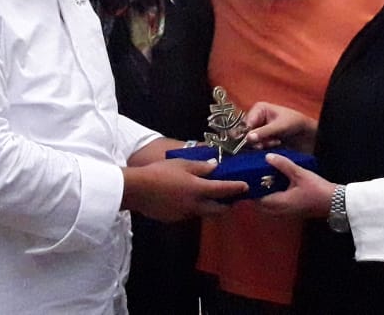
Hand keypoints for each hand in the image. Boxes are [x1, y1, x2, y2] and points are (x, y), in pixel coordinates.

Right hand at [121, 159, 246, 221]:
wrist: (137, 190)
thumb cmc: (160, 172)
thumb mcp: (182, 164)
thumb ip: (201, 167)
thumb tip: (215, 166)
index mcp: (198, 189)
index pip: (224, 190)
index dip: (236, 188)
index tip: (246, 186)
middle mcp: (195, 205)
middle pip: (219, 210)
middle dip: (228, 205)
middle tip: (232, 198)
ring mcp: (185, 214)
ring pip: (205, 213)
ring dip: (211, 207)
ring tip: (211, 198)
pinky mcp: (175, 219)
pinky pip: (190, 214)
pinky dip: (195, 208)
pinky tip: (188, 200)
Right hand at [243, 102, 317, 152]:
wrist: (306, 133)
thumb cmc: (295, 123)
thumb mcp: (279, 127)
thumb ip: (263, 132)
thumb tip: (248, 138)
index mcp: (259, 108)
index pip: (246, 123)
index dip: (249, 134)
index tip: (256, 141)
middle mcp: (256, 117)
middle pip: (246, 132)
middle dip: (258, 140)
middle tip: (269, 141)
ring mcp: (259, 127)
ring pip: (251, 140)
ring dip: (263, 143)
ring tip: (276, 141)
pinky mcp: (262, 136)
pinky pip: (257, 145)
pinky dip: (266, 146)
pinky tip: (276, 143)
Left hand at [257, 153, 334, 218]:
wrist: (334, 202)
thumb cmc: (317, 189)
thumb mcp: (300, 174)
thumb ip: (283, 165)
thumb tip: (268, 156)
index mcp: (279, 203)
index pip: (256, 199)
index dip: (251, 190)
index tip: (247, 179)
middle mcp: (279, 211)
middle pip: (260, 205)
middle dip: (256, 193)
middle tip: (254, 178)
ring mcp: (286, 214)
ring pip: (268, 207)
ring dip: (264, 196)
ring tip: (264, 181)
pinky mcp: (292, 213)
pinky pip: (276, 207)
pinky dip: (272, 199)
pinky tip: (276, 186)